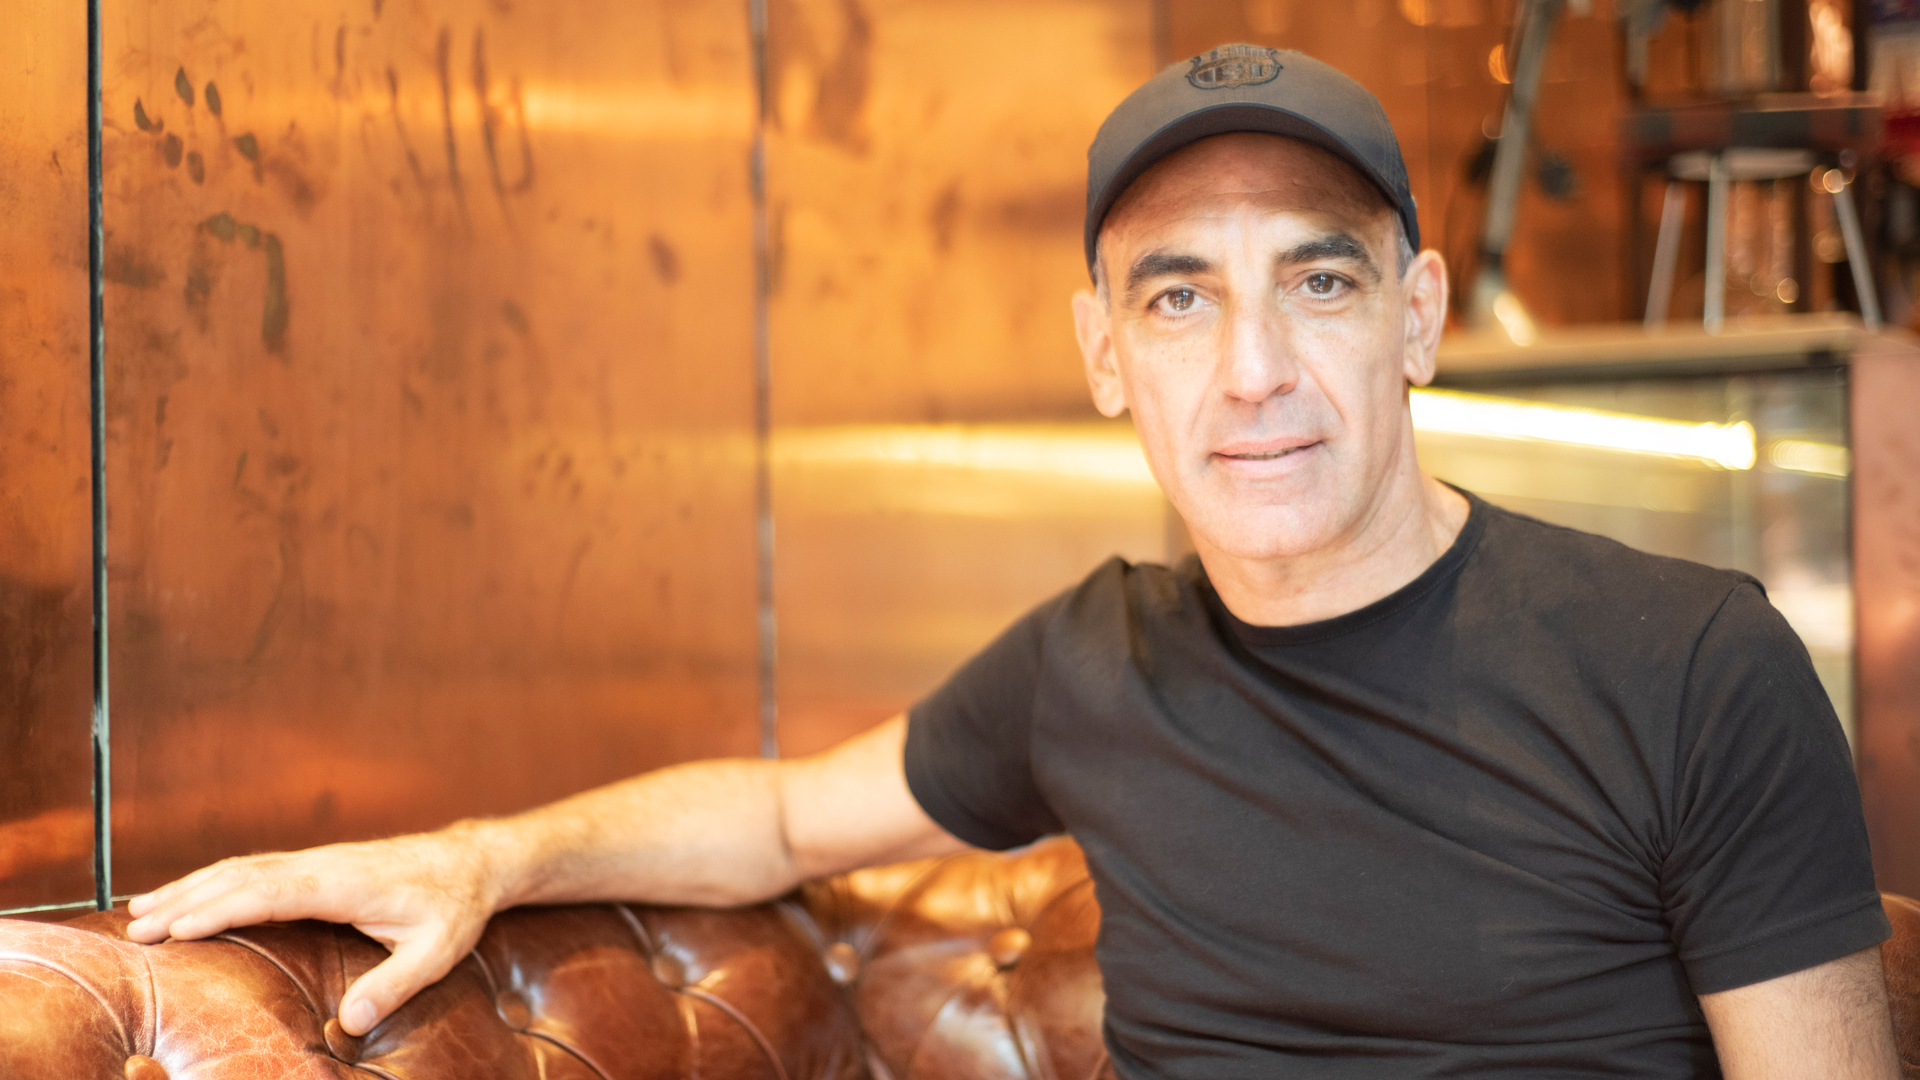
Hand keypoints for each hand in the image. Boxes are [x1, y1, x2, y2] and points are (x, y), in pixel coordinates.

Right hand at [124, 823, 506, 1035]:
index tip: (176, 929)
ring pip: (242, 869)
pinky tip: (189, 894)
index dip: (220, 910)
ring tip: (140, 911)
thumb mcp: (436, 952)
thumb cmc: (454, 908)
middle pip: (241, 878)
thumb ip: (394, 986)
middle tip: (135, 931)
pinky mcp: (317, 866)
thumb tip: (349, 1026)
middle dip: (186, 901)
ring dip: (190, 887)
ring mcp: (317, 862)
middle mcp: (322, 866)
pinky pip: (255, 869)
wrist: (473, 863)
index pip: (269, 893)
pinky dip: (214, 880)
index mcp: (344, 884)